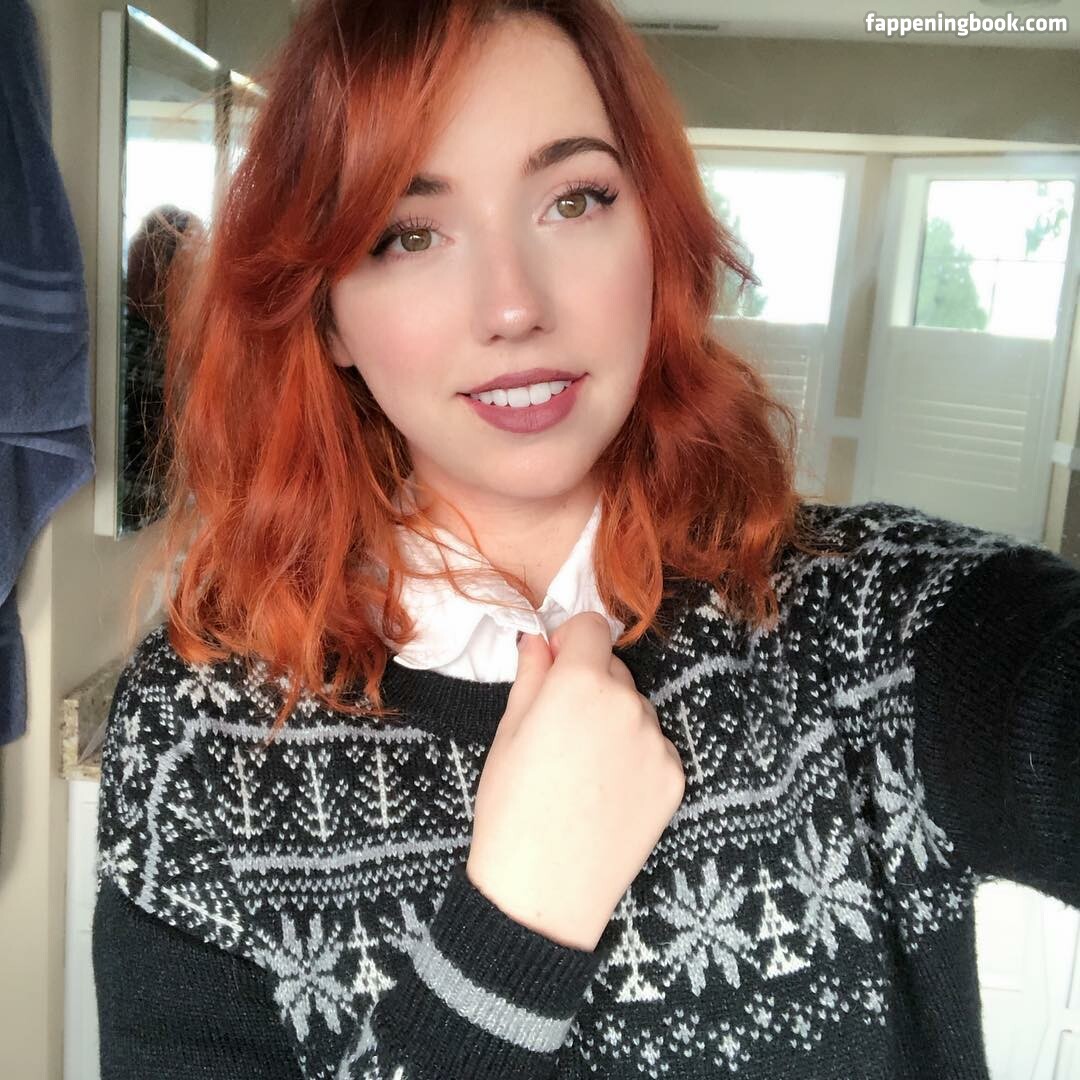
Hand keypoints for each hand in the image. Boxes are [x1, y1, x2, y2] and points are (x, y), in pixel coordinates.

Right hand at [466, 611, 685, 950]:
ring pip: (635, 710)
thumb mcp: (507, 734)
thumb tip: (539, 640)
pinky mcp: (675, 777)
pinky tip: (607, 794)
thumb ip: (530, 676)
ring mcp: (657, 741)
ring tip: (583, 773)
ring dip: (615, 723)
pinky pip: (653, 748)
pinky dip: (635, 760)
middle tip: (561, 734)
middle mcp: (628, 701)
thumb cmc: (511, 809)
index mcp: (580, 681)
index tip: (555, 670)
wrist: (542, 892)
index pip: (590, 626)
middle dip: (590, 686)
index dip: (570, 643)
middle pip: (613, 669)